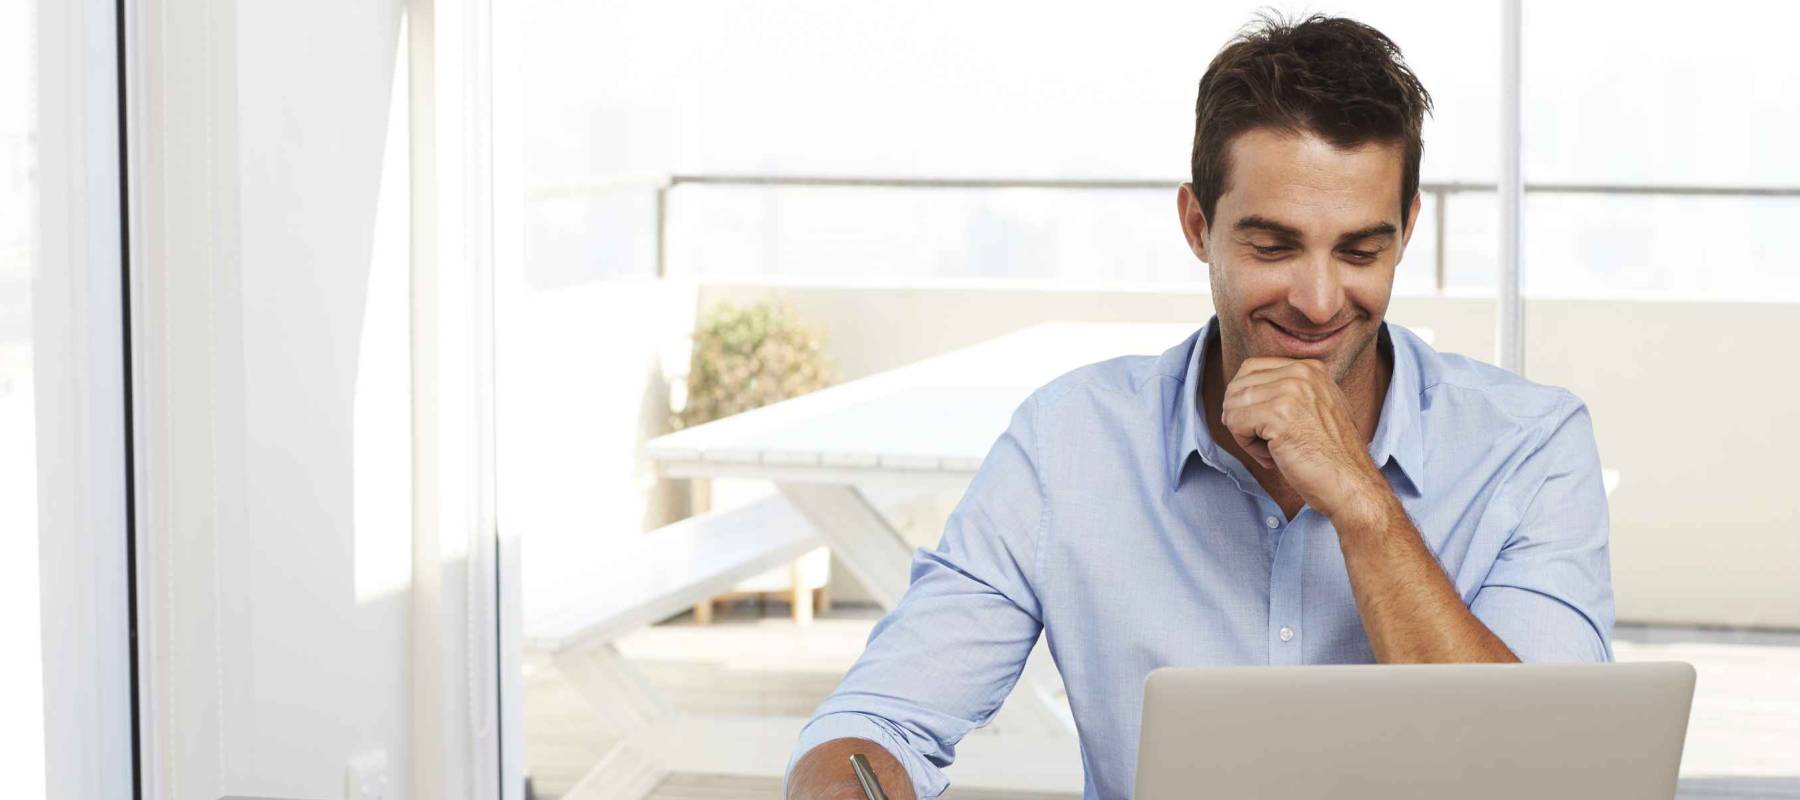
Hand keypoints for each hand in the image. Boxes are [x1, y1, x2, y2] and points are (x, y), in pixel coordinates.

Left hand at [1219, 357, 1385, 521]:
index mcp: (1309, 368)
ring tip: (1269, 452)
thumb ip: (1287, 394)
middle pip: (1239, 385)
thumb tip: (1240, 394)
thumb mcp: (1316, 409)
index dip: (1244, 398)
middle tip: (1261, 443)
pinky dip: (1245, 444)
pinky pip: (1235, 422)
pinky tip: (1270, 457)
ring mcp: (1290, 391)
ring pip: (1233, 404)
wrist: (1350, 484)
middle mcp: (1301, 373)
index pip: (1251, 369)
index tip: (1254, 424)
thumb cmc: (1331, 456)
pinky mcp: (1278, 414)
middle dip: (1240, 416)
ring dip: (1242, 433)